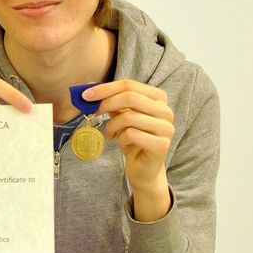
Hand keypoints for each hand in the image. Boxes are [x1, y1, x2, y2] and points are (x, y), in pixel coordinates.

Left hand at [83, 79, 174, 219]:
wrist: (143, 167)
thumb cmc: (132, 138)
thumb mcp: (120, 115)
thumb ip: (109, 101)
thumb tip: (87, 88)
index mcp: (158, 98)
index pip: (129, 85)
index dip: (106, 88)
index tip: (86, 95)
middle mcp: (166, 111)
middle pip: (130, 97)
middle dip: (106, 103)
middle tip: (93, 112)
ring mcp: (166, 128)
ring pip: (129, 117)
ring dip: (112, 126)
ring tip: (110, 133)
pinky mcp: (161, 145)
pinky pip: (131, 135)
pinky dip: (120, 139)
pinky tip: (121, 143)